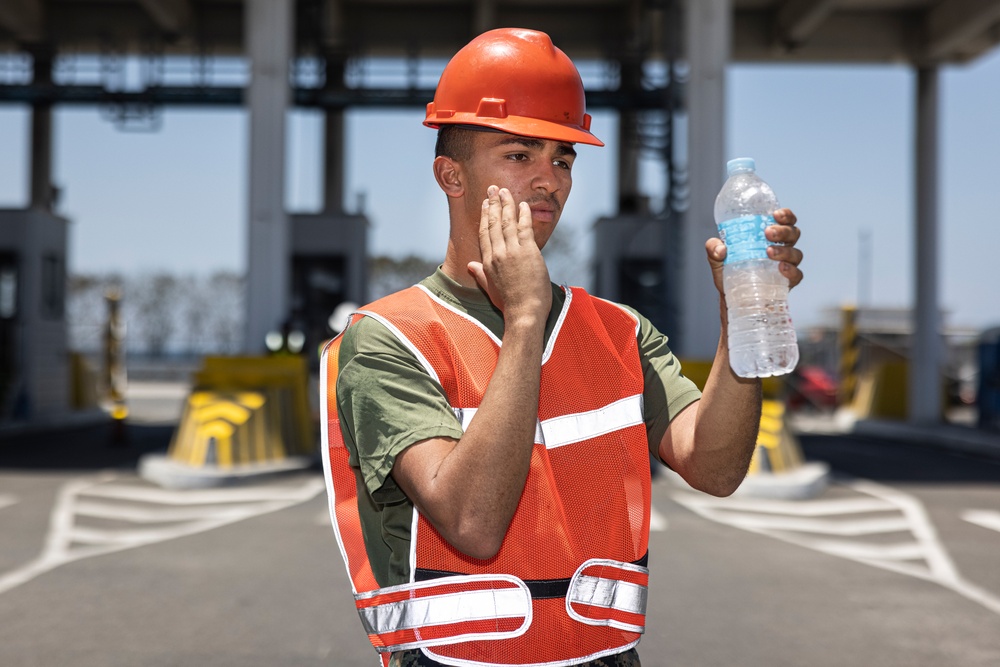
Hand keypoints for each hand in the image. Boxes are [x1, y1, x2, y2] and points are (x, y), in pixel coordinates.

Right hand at [467, 186, 551, 324]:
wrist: (524, 312)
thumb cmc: (509, 304)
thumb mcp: (490, 289)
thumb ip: (480, 274)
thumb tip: (470, 266)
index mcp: (487, 262)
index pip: (485, 233)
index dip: (484, 216)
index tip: (485, 204)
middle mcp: (498, 254)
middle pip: (493, 223)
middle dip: (493, 203)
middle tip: (493, 188)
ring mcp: (512, 252)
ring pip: (507, 222)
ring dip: (506, 204)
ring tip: (505, 191)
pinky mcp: (528, 252)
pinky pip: (524, 228)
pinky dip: (523, 215)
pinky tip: (523, 205)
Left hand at [705, 208, 803, 293]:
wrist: (732, 298)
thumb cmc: (730, 272)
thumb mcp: (717, 259)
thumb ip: (713, 249)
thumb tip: (720, 249)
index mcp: (769, 236)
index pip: (784, 220)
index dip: (785, 215)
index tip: (775, 214)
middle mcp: (782, 247)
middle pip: (793, 233)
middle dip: (783, 231)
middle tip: (768, 233)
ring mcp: (787, 264)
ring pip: (795, 254)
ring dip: (784, 251)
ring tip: (769, 252)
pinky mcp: (787, 282)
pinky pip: (796, 275)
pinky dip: (791, 271)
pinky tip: (781, 268)